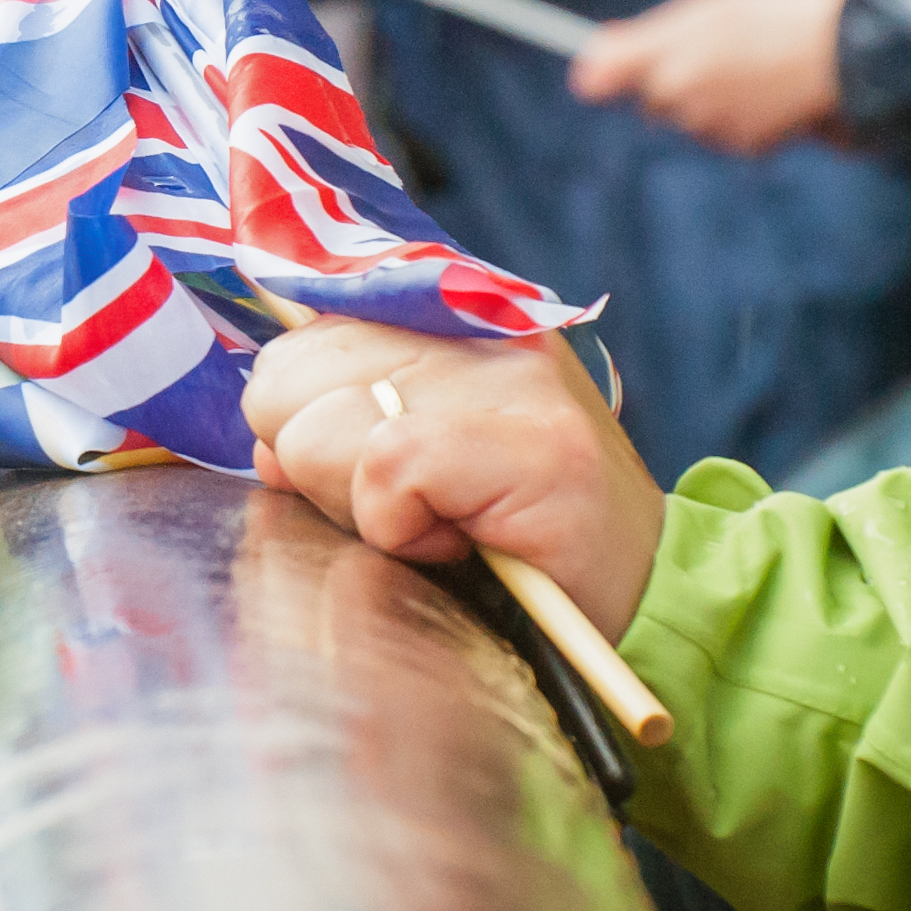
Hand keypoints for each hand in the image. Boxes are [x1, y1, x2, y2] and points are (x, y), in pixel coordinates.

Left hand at [241, 324, 665, 639]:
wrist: (648, 597)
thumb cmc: (513, 537)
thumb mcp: (411, 460)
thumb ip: (334, 427)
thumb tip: (261, 441)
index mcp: (441, 312)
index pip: (299, 335)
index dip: (304, 416)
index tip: (372, 468)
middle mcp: (474, 322)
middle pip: (285, 381)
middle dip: (321, 467)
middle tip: (414, 505)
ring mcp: (505, 374)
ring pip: (319, 430)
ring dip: (361, 507)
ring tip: (446, 521)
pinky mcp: (523, 439)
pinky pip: (382, 474)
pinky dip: (401, 530)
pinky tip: (460, 540)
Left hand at [566, 0, 846, 154]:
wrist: (852, 55)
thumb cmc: (784, 16)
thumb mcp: (711, 8)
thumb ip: (642, 42)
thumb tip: (583, 76)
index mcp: (664, 58)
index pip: (599, 77)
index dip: (604, 70)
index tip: (596, 69)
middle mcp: (679, 99)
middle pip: (654, 97)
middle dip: (675, 77)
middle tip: (720, 46)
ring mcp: (713, 127)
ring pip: (694, 116)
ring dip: (715, 96)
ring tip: (757, 63)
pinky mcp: (748, 147)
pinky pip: (731, 132)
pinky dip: (746, 115)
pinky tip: (774, 90)